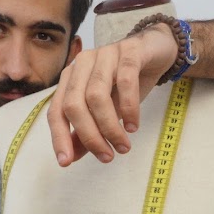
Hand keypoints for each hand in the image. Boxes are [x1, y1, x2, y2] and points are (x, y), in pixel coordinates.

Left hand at [47, 24, 177, 166]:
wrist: (156, 50)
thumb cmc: (127, 82)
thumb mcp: (107, 110)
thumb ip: (87, 130)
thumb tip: (72, 156)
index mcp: (71, 78)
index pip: (56, 110)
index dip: (59, 137)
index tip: (66, 162)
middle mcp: (83, 64)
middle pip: (74, 104)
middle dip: (89, 135)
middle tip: (107, 156)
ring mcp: (105, 55)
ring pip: (97, 95)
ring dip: (110, 126)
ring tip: (123, 146)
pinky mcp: (129, 51)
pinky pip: (126, 80)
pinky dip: (129, 107)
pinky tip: (133, 126)